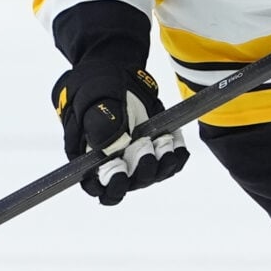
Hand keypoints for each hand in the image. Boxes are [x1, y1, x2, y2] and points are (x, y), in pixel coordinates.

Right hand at [53, 55, 187, 205]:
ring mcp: (139, 162)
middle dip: (142, 166)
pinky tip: (172, 135)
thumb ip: (100, 125)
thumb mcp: (94, 104)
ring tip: (162, 139)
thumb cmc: (98, 94)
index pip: (102, 190)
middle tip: (144, 142)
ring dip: (163, 160)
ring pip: (155, 175)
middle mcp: (117, 168)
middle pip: (133, 184)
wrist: (119, 80)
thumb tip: (111, 148)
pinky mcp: (158, 153)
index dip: (113, 185)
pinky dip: (176, 151)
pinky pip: (173, 163)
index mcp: (93, 163)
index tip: (120, 168)